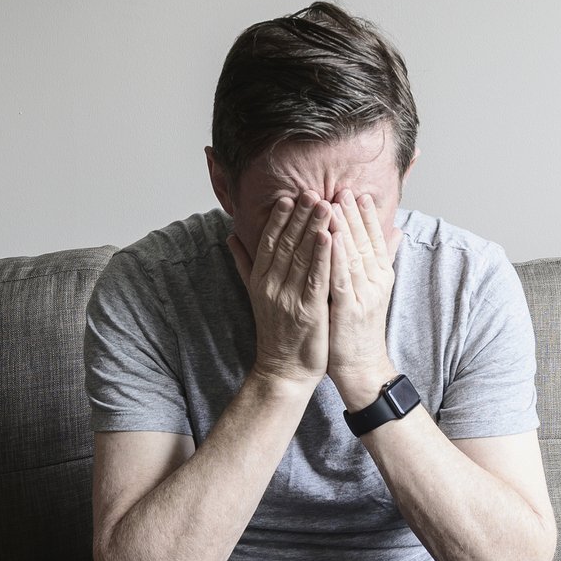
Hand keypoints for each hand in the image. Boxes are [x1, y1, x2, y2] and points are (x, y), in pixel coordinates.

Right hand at [226, 193, 332, 385]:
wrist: (283, 370)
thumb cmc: (275, 331)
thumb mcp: (255, 294)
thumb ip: (244, 263)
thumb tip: (230, 236)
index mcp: (261, 280)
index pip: (269, 243)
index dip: (278, 219)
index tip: (288, 197)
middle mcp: (272, 287)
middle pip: (286, 245)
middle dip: (299, 217)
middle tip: (310, 191)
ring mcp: (290, 299)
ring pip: (302, 258)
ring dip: (314, 229)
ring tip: (324, 204)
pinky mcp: (309, 312)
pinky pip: (317, 279)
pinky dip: (324, 256)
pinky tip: (331, 237)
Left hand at [324, 187, 402, 407]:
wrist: (361, 366)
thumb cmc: (359, 327)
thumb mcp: (374, 289)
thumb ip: (383, 258)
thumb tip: (397, 230)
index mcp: (381, 275)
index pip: (375, 238)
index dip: (366, 215)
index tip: (357, 193)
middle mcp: (377, 281)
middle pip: (365, 241)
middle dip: (352, 214)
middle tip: (342, 189)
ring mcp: (365, 294)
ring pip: (353, 255)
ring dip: (342, 228)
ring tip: (332, 204)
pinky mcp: (350, 308)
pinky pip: (342, 277)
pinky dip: (335, 256)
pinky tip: (327, 238)